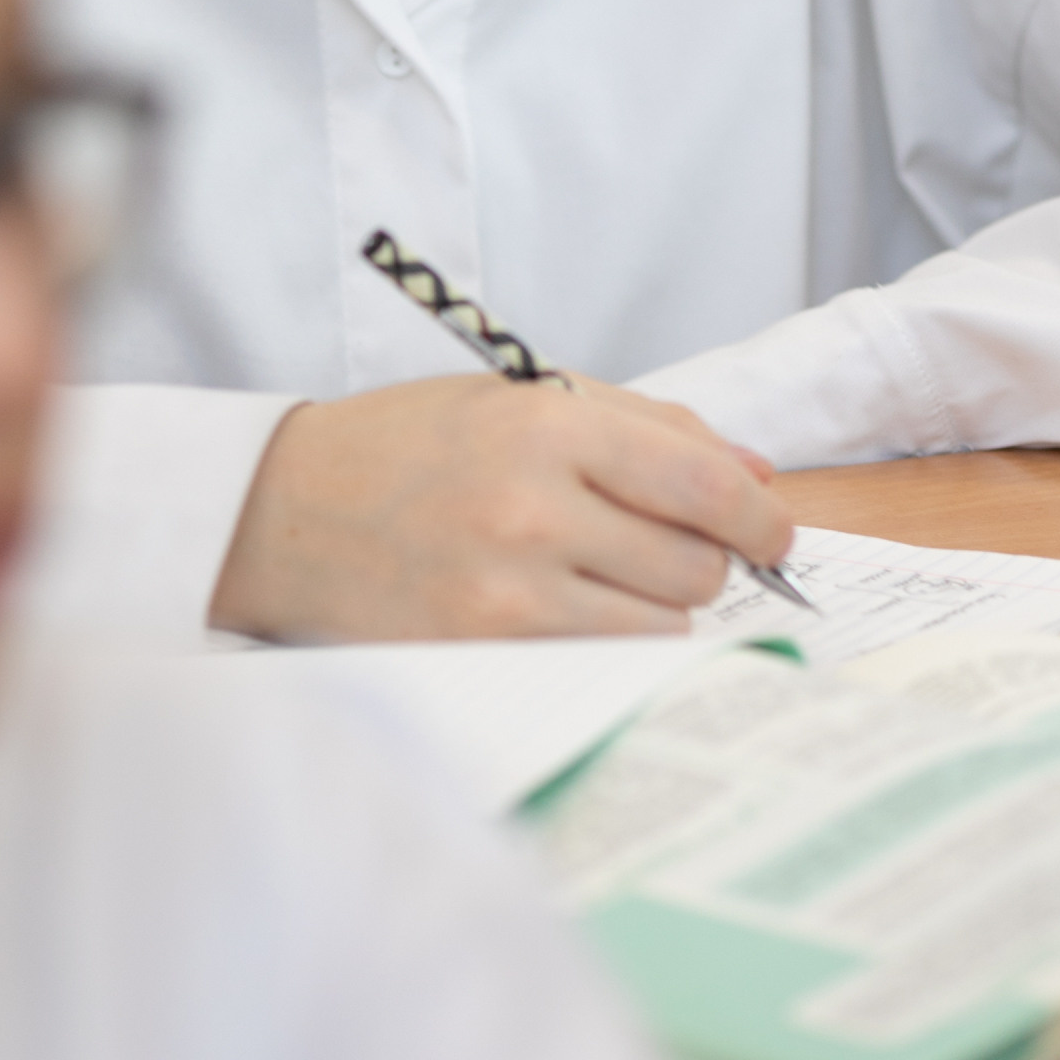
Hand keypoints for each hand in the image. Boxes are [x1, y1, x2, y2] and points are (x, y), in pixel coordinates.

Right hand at [208, 372, 794, 641]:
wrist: (284, 510)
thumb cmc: (411, 444)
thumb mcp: (525, 396)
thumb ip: (647, 426)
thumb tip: (756, 474)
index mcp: (548, 426)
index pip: (700, 481)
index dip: (758, 517)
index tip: (775, 534)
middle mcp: (533, 509)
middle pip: (693, 563)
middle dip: (702, 557)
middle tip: (665, 543)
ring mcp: (506, 593)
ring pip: (659, 624)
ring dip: (656, 604)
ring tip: (603, 573)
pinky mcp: (483, 655)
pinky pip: (602, 663)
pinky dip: (608, 642)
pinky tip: (569, 608)